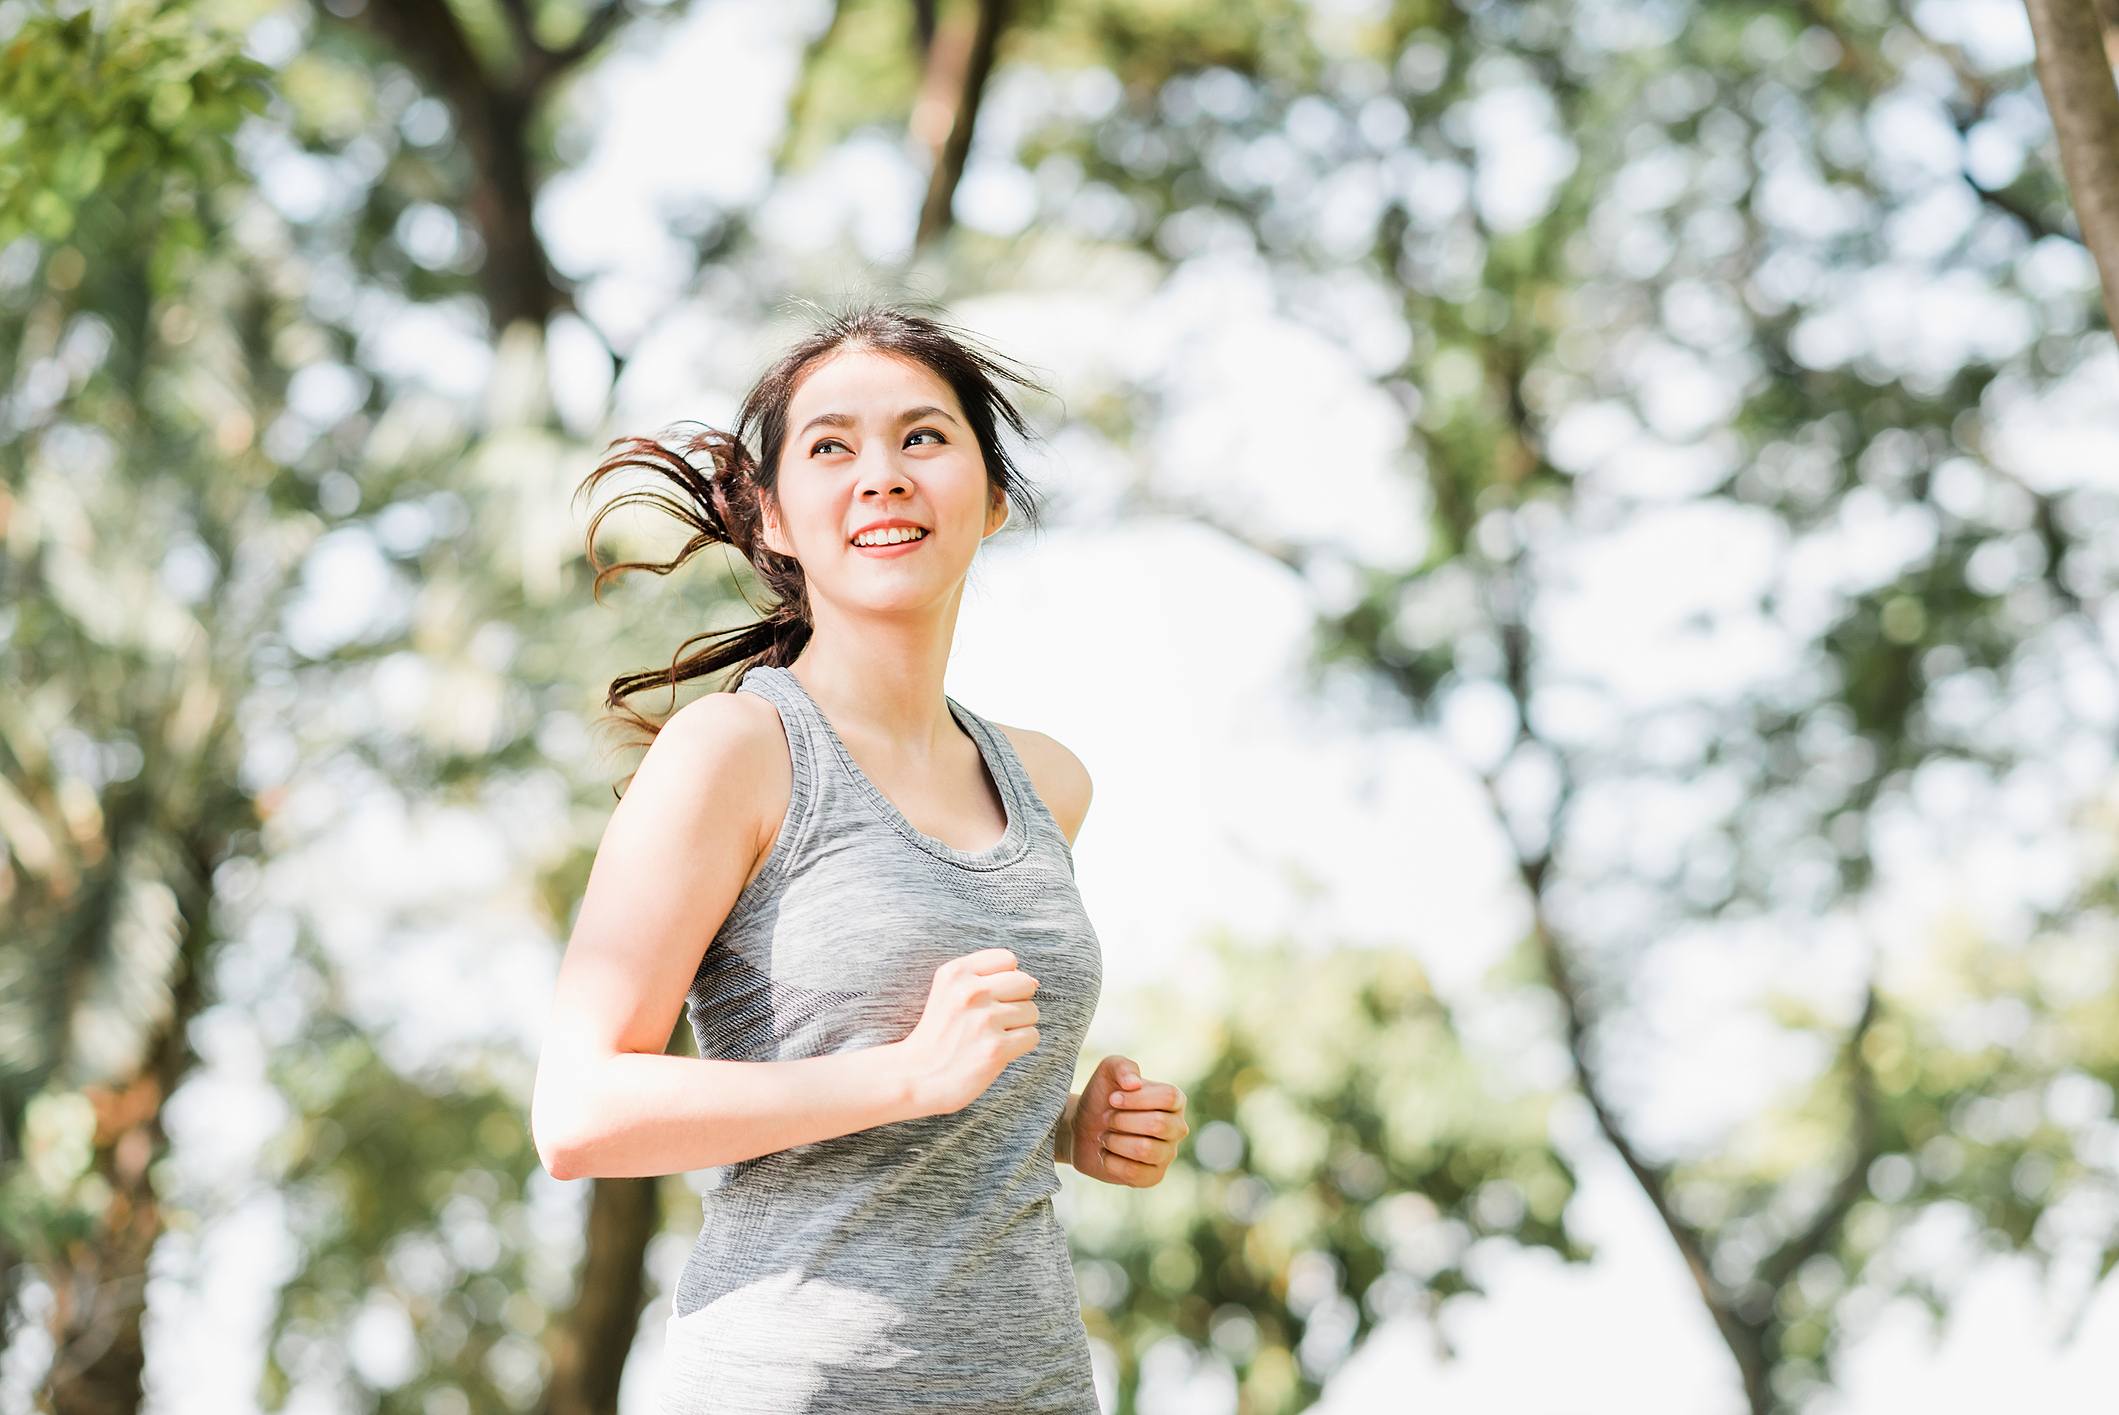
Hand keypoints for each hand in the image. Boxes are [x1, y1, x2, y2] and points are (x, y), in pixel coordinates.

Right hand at [896, 948, 1040, 1114]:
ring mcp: (984, 1020)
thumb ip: (987, 979)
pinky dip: (1019, 1047)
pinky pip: (1032, 1036)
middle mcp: (970, 992)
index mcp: (955, 972)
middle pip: (1025, 982)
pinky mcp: (996, 1049)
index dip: (1005, 978)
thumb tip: (1035, 981)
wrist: (915, 1077)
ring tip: (989, 1037)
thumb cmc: (938, 1035)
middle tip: (991, 1020)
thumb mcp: (948, 992)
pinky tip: (994, 1051)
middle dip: (1016, 1002)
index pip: (1007, 958)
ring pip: (1032, 1011)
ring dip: (1018, 1027)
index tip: (987, 997)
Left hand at [1063, 1056, 1187, 1187]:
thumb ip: (1122, 1067)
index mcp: (1175, 1100)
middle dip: (1122, 1120)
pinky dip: (1111, 1161)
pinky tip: (1105, 1154)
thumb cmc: (1102, 1098)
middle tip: (1106, 1118)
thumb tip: (1134, 1082)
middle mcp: (1177, 1127)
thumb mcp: (1108, 1071)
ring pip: (1145, 1150)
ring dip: (1115, 1141)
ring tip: (1104, 1136)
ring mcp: (1167, 1154)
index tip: (1112, 1098)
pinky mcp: (1154, 1176)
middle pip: (1158, 1124)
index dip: (1137, 1098)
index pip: (1168, 1097)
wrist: (1083, 1129)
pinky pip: (1135, 1173)